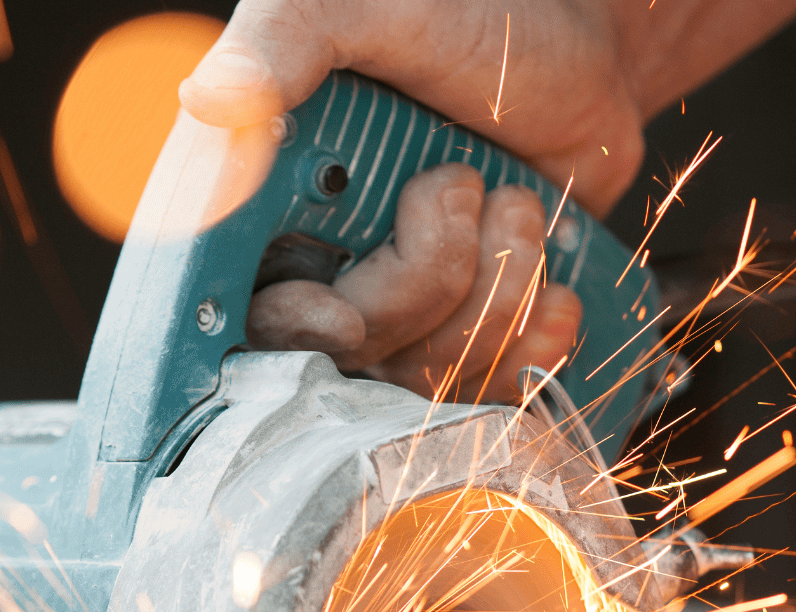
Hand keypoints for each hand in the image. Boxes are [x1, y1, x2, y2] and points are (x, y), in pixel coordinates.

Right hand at [184, 0, 795, 395]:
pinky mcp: (464, 326)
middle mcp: (318, 259)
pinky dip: (530, 343)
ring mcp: (396, 303)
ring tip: (515, 206)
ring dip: (495, 292)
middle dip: (423, 285)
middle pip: (344, 357)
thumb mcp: (360, 5)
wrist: (584, 39)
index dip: (287, 331)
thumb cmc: (468, 8)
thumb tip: (211, 101)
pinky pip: (484, 389)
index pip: (239, 307)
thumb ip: (283, 44)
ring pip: (424, 376)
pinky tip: (551, 284)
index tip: (341, 317)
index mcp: (264, 193)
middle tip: (458, 188)